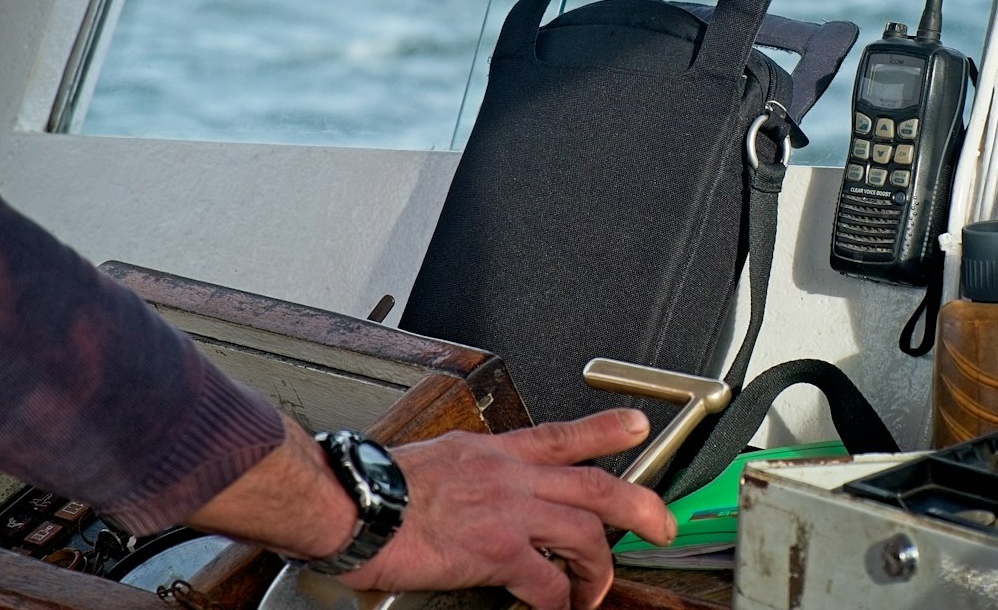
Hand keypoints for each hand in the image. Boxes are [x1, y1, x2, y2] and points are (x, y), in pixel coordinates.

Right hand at [344, 409, 674, 609]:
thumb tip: (493, 486)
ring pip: (585, 533)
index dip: (605, 428)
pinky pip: (547, 582)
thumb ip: (477, 468)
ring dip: (599, 568)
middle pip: (595, 484)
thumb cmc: (388, 485)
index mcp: (495, 451)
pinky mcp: (496, 551)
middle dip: (638, 505)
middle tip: (661, 524)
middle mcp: (509, 474)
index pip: (561, 433)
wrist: (357, 502)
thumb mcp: (443, 458)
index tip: (636, 425)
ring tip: (596, 589)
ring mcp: (507, 510)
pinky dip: (560, 602)